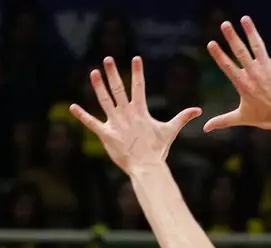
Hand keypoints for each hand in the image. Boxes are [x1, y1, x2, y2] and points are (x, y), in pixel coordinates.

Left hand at [69, 56, 200, 173]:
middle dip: (113, 73)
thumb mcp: (170, 131)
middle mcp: (127, 114)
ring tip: (93, 73)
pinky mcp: (106, 135)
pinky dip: (81, 115)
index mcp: (140, 111)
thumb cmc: (158, 150)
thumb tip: (198, 110)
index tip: (136, 58)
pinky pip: (92, 123)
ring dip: (98, 86)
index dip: (138, 72)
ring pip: (105, 101)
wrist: (147, 166)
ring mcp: (116, 123)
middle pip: (118, 89)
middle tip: (107, 59)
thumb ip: (182, 118)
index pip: (139, 87)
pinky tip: (72, 107)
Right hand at [204, 17, 270, 132]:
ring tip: (245, 18)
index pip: (227, 66)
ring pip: (258, 45)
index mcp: (243, 84)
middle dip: (232, 37)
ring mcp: (269, 68)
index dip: (218, 54)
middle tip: (225, 24)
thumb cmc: (264, 118)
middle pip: (240, 51)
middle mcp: (254, 73)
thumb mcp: (240, 118)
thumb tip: (204, 128)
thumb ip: (222, 121)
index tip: (211, 43)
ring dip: (251, 31)